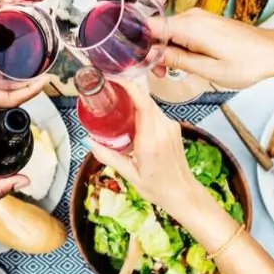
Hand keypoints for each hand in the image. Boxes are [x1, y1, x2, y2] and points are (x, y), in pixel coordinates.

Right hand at [88, 80, 199, 217]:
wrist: (184, 194)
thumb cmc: (158, 188)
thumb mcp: (129, 175)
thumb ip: (109, 156)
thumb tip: (89, 141)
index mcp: (151, 142)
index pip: (142, 104)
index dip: (129, 87)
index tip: (115, 79)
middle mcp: (163, 130)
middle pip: (145, 99)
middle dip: (128, 90)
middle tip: (109, 89)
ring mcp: (171, 127)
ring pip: (150, 104)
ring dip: (135, 100)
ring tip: (117, 102)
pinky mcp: (174, 128)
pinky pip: (156, 112)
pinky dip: (142, 109)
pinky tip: (131, 117)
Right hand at [149, 8, 273, 88]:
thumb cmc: (248, 63)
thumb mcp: (209, 70)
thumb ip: (178, 60)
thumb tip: (152, 54)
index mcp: (190, 26)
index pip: (149, 25)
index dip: (138, 42)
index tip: (138, 60)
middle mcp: (192, 17)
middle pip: (157, 29)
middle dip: (152, 51)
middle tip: (160, 74)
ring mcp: (198, 18)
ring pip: (168, 32)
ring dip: (165, 51)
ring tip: (172, 71)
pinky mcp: (204, 24)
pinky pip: (180, 32)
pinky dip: (177, 47)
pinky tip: (184, 62)